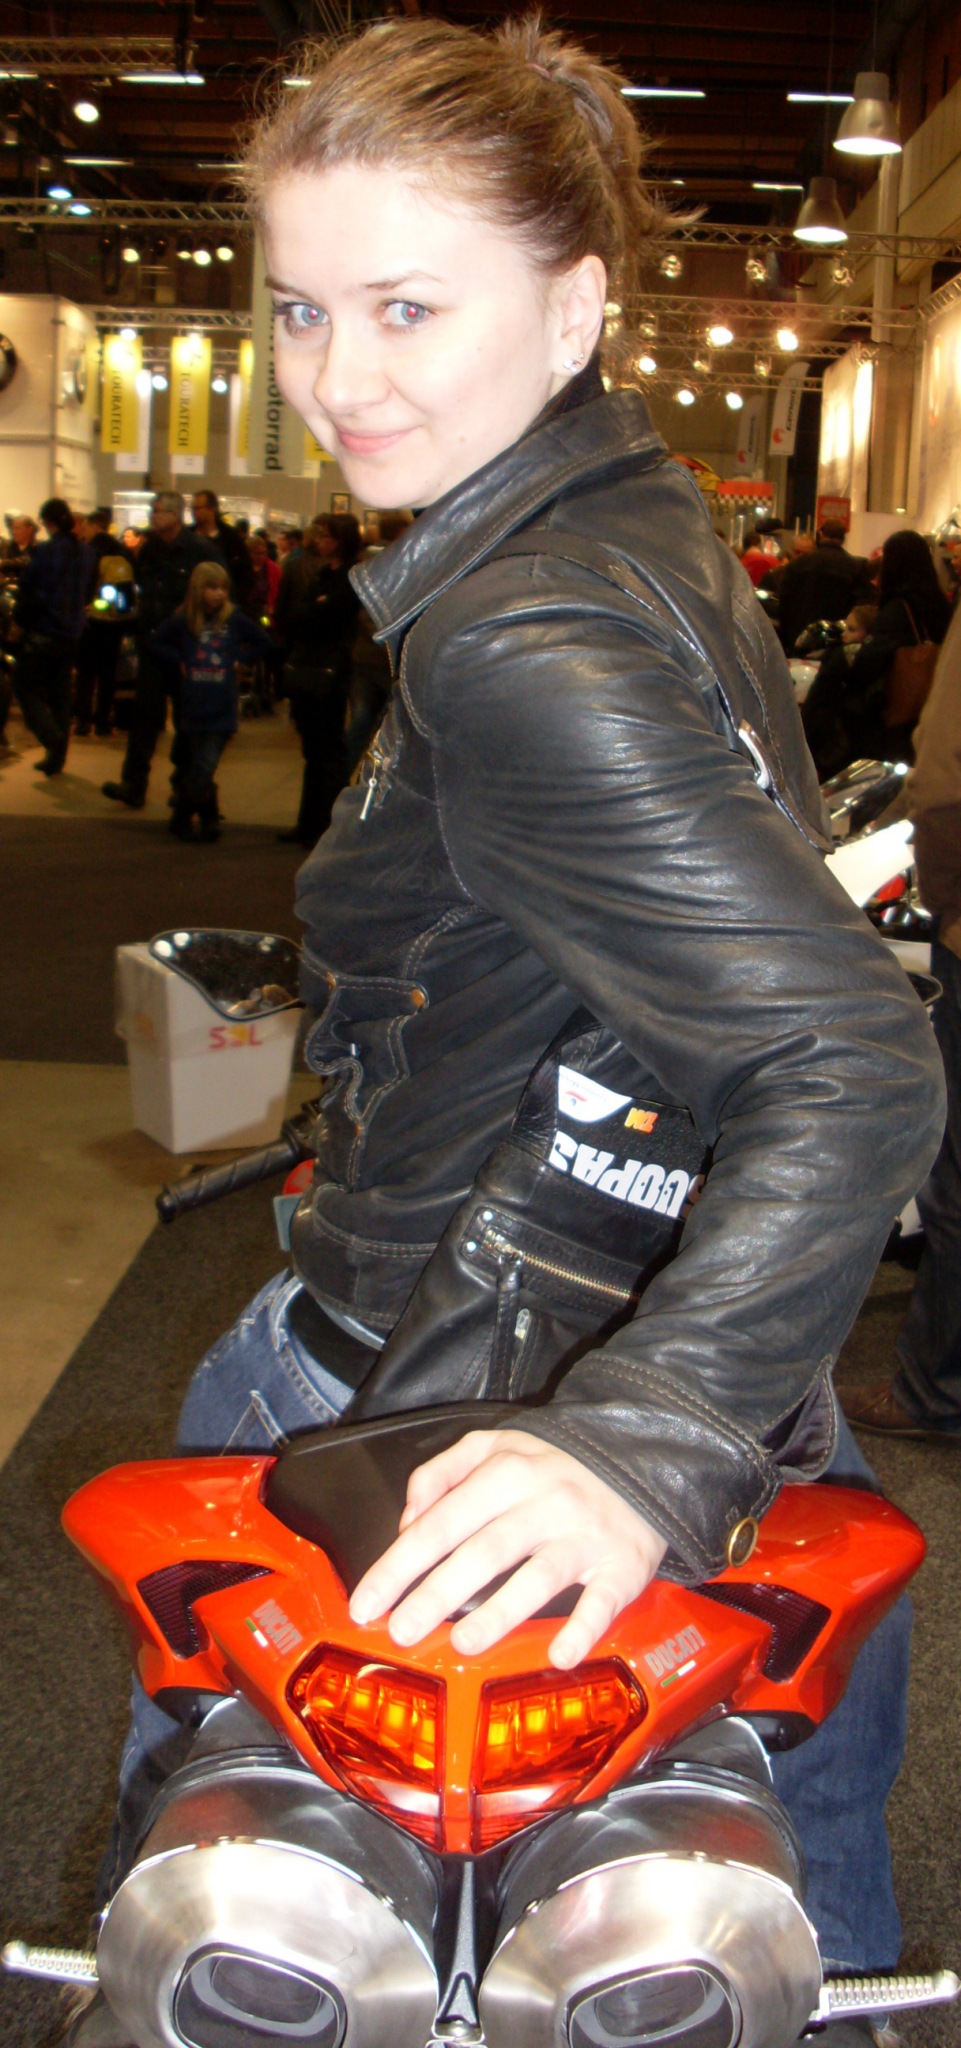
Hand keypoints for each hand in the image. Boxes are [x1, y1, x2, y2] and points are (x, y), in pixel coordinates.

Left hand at [348, 1429, 667, 1668]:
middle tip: (400, 1630)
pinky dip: (584, 1627)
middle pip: (483, 1551)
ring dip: (499, 1612)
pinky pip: (603, 1599)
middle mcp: (544, 1502)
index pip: (440, 1523)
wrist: (643, 1455)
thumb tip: (406, 1523)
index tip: (366, 1603)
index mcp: (506, 1473)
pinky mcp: (623, 1564)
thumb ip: (441, 1474)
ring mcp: (584, 1535)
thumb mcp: (495, 1445)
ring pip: (537, 1576)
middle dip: (436, 1593)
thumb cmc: (554, 1463)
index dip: (399, 1565)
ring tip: (462, 1644)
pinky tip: (560, 1653)